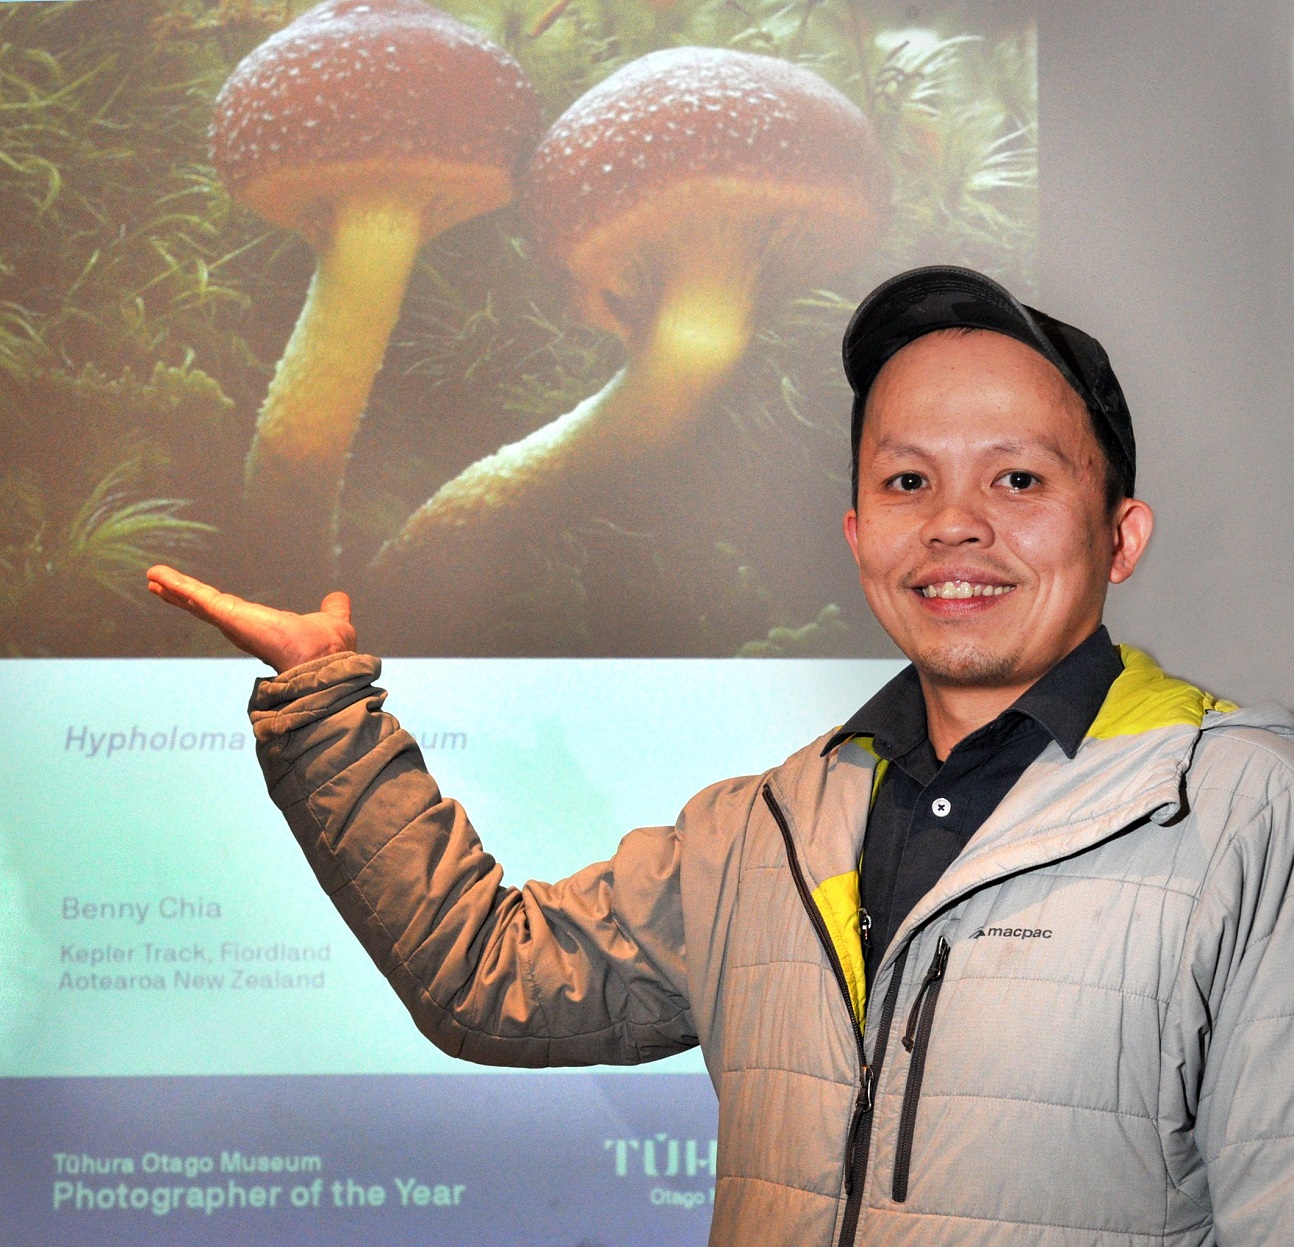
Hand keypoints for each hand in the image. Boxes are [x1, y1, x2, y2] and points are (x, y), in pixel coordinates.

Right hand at [146, 565, 356, 672]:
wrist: (324, 661)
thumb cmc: (329, 649)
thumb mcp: (332, 620)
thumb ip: (332, 609)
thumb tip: (338, 599)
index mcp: (263, 628)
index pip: (231, 613)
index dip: (211, 604)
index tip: (194, 596)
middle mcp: (243, 628)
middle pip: (206, 608)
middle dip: (183, 597)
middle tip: (159, 584)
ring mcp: (232, 623)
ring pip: (198, 602)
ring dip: (175, 589)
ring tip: (153, 577)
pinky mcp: (227, 616)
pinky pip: (198, 596)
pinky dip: (177, 585)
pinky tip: (156, 575)